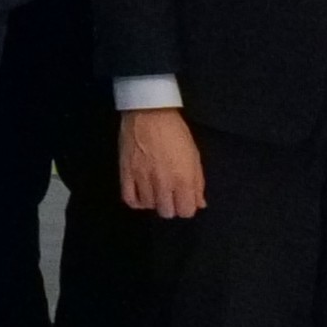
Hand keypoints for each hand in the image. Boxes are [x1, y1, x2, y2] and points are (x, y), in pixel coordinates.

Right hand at [118, 105, 205, 220]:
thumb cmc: (176, 132)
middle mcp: (163, 183)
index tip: (184, 199)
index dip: (186, 207)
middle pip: (167, 212)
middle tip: (170, 194)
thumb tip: (199, 203)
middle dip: (171, 206)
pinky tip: (141, 195)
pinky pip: (129, 199)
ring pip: (149, 206)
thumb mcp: (194, 156)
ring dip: (154, 201)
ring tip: (155, 190)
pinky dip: (136, 201)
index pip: (186, 211)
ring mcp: (143, 179)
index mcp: (183, 178)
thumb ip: (198, 182)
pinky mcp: (126, 174)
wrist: (149, 114)